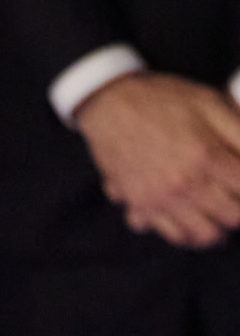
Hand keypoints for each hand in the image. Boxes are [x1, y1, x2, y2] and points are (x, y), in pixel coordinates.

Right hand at [75, 72, 239, 248]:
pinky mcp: (139, 204)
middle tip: (236, 195)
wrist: (109, 104)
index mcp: (206, 156)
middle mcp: (183, 184)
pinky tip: (189, 216)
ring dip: (217, 227)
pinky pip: (168, 232)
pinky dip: (183, 231)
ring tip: (218, 212)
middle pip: (231, 218)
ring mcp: (159, 198)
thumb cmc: (162, 100)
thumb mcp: (210, 102)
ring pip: (202, 235)